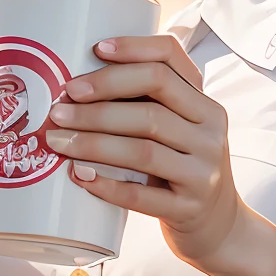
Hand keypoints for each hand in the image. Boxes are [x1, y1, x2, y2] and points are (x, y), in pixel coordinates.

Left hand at [43, 33, 264, 273]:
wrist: (217, 226)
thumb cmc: (181, 168)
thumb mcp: (179, 130)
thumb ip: (147, 104)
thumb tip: (77, 83)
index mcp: (205, 105)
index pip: (171, 62)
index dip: (132, 50)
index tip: (94, 50)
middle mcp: (210, 133)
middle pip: (151, 105)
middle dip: (99, 101)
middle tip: (60, 106)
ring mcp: (202, 172)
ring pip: (143, 149)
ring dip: (93, 143)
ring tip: (57, 140)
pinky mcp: (189, 208)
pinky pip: (141, 195)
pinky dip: (107, 185)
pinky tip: (79, 176)